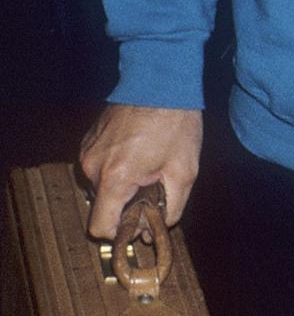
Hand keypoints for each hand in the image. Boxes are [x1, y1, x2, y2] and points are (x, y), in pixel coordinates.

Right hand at [79, 105, 203, 238]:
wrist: (159, 82)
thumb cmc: (174, 124)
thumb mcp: (184, 172)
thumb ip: (171, 209)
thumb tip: (157, 228)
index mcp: (115, 178)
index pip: (100, 228)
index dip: (120, 234)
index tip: (139, 226)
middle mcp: (93, 167)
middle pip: (103, 207)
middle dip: (127, 206)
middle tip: (155, 188)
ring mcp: (87, 152)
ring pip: (101, 188)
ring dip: (123, 187)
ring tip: (148, 168)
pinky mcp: (89, 142)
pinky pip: (99, 169)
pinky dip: (117, 170)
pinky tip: (139, 155)